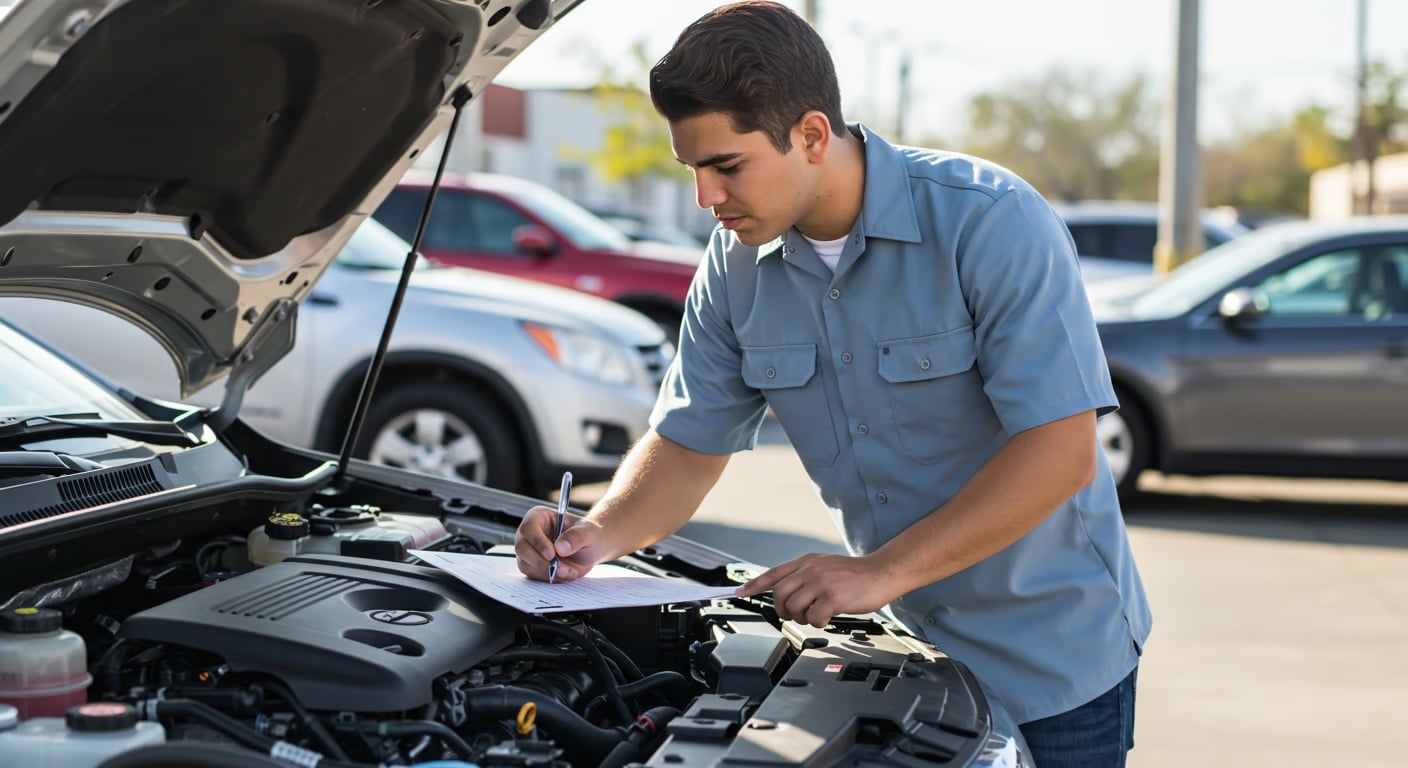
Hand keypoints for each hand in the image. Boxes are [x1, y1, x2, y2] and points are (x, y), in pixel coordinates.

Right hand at [514, 505, 606, 582]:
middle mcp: (530, 533)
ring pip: (526, 564)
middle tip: (563, 569)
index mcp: (539, 517)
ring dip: (548, 572)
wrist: (591, 549)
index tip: (552, 554)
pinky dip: (550, 578)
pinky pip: (533, 575)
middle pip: (522, 548)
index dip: (537, 541)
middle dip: (543, 562)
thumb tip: (560, 547)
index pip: (528, 527)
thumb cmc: (588, 535)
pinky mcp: (532, 566)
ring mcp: (529, 551)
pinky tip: (565, 575)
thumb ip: (576, 537)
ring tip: (569, 571)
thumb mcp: (588, 532)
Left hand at [735, 553, 899, 627]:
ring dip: (801, 618)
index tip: (740, 593)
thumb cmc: (856, 574)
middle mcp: (810, 570)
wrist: (882, 572)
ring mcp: (820, 583)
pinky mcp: (832, 597)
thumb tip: (785, 592)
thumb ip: (805, 575)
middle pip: (778, 594)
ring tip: (815, 615)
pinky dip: (818, 623)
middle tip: (795, 615)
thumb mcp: (825, 566)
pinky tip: (827, 618)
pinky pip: (813, 618)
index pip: (773, 574)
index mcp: (806, 562)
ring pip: (793, 608)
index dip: (754, 585)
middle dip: (782, 610)